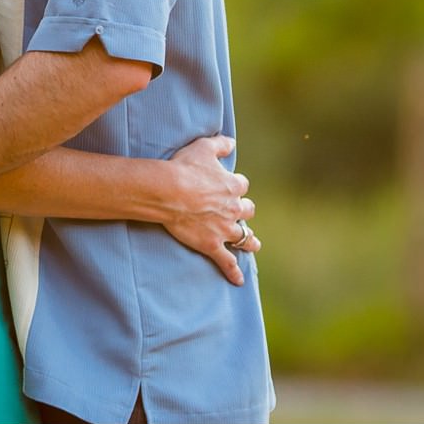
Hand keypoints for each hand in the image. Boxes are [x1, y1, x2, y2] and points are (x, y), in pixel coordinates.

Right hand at [163, 135, 259, 286]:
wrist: (170, 192)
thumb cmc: (184, 167)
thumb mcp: (203, 147)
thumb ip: (220, 144)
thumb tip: (231, 143)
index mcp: (233, 186)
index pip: (242, 185)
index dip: (235, 186)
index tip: (229, 186)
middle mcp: (234, 209)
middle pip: (247, 211)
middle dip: (244, 211)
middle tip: (239, 213)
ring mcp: (224, 229)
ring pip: (244, 236)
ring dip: (249, 239)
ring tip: (253, 243)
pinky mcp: (212, 245)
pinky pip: (227, 261)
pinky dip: (233, 272)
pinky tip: (238, 281)